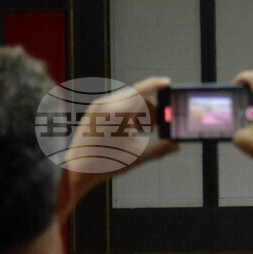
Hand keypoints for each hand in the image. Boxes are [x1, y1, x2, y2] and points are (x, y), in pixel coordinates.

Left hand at [59, 77, 178, 213]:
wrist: (75, 171)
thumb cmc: (104, 163)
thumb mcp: (137, 156)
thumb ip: (160, 148)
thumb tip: (176, 145)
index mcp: (116, 112)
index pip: (141, 90)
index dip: (156, 85)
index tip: (168, 82)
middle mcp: (106, 105)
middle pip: (137, 97)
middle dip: (151, 109)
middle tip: (162, 123)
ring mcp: (98, 108)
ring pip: (127, 102)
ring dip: (141, 113)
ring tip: (146, 130)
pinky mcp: (94, 113)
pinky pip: (117, 106)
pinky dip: (129, 114)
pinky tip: (133, 130)